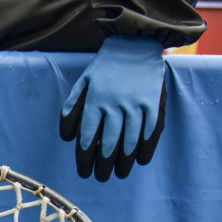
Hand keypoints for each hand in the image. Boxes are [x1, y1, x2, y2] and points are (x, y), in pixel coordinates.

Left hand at [59, 36, 167, 180]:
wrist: (134, 43)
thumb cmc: (105, 67)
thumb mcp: (82, 84)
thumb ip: (72, 109)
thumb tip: (67, 137)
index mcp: (95, 101)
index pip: (88, 138)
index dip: (85, 159)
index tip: (84, 173)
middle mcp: (115, 105)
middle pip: (109, 144)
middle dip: (103, 165)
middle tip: (101, 177)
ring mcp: (136, 104)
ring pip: (130, 141)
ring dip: (124, 162)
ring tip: (120, 174)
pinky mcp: (154, 102)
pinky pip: (150, 131)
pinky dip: (146, 148)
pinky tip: (141, 160)